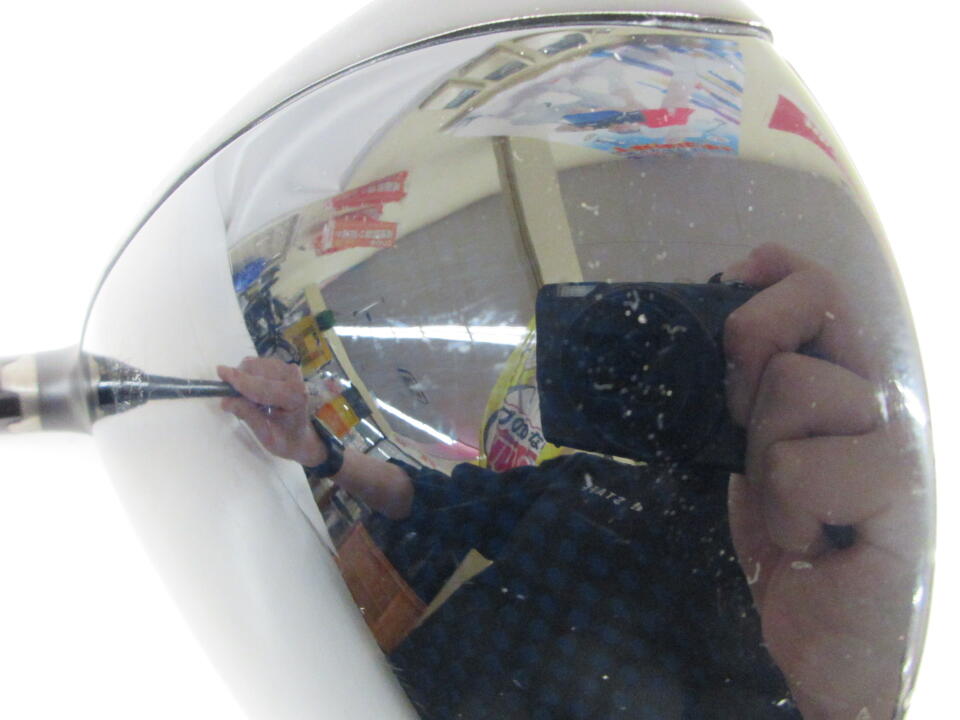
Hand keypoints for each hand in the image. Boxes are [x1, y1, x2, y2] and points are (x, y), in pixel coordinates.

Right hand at [217, 356, 326, 466]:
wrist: (301, 436)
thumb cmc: (285, 439)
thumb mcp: (266, 435)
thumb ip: (248, 415)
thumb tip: (226, 400)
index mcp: (294, 397)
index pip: (263, 386)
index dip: (240, 380)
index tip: (220, 372)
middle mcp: (294, 378)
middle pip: (257, 370)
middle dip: (239, 380)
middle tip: (234, 401)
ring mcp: (290, 370)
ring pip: (255, 365)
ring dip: (244, 378)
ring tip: (248, 400)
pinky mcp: (284, 366)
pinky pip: (258, 365)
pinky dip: (250, 376)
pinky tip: (253, 392)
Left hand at [723, 244, 924, 718]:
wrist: (821, 638)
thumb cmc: (789, 540)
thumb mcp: (754, 449)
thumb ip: (748, 388)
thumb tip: (722, 307)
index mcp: (845, 377)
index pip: (819, 285)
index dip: (773, 276)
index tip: (738, 280)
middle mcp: (881, 391)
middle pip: (808, 306)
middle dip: (750, 364)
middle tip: (752, 438)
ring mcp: (897, 434)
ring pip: (793, 385)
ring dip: (766, 460)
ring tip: (793, 510)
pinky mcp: (899, 485)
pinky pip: (798, 464)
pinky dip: (784, 512)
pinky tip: (813, 542)